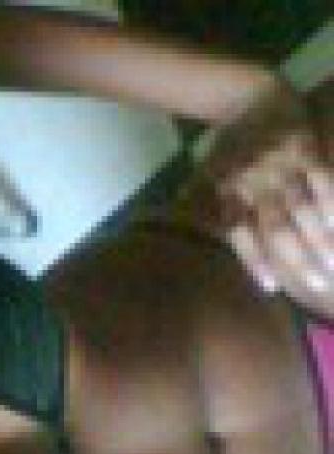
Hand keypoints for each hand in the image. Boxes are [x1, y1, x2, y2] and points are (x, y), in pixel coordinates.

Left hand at [179, 74, 333, 301]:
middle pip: (276, 228)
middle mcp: (252, 183)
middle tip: (317, 287)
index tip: (272, 289)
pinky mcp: (305, 146)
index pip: (241, 234)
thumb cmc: (228, 148)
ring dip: (320, 240)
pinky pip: (322, 178)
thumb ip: (209, 210)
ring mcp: (280, 164)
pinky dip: (332, 203)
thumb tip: (200, 239)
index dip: (255, 261)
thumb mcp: (208, 178)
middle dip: (296, 260)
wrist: (248, 96)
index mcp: (226, 193)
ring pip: (302, 209)